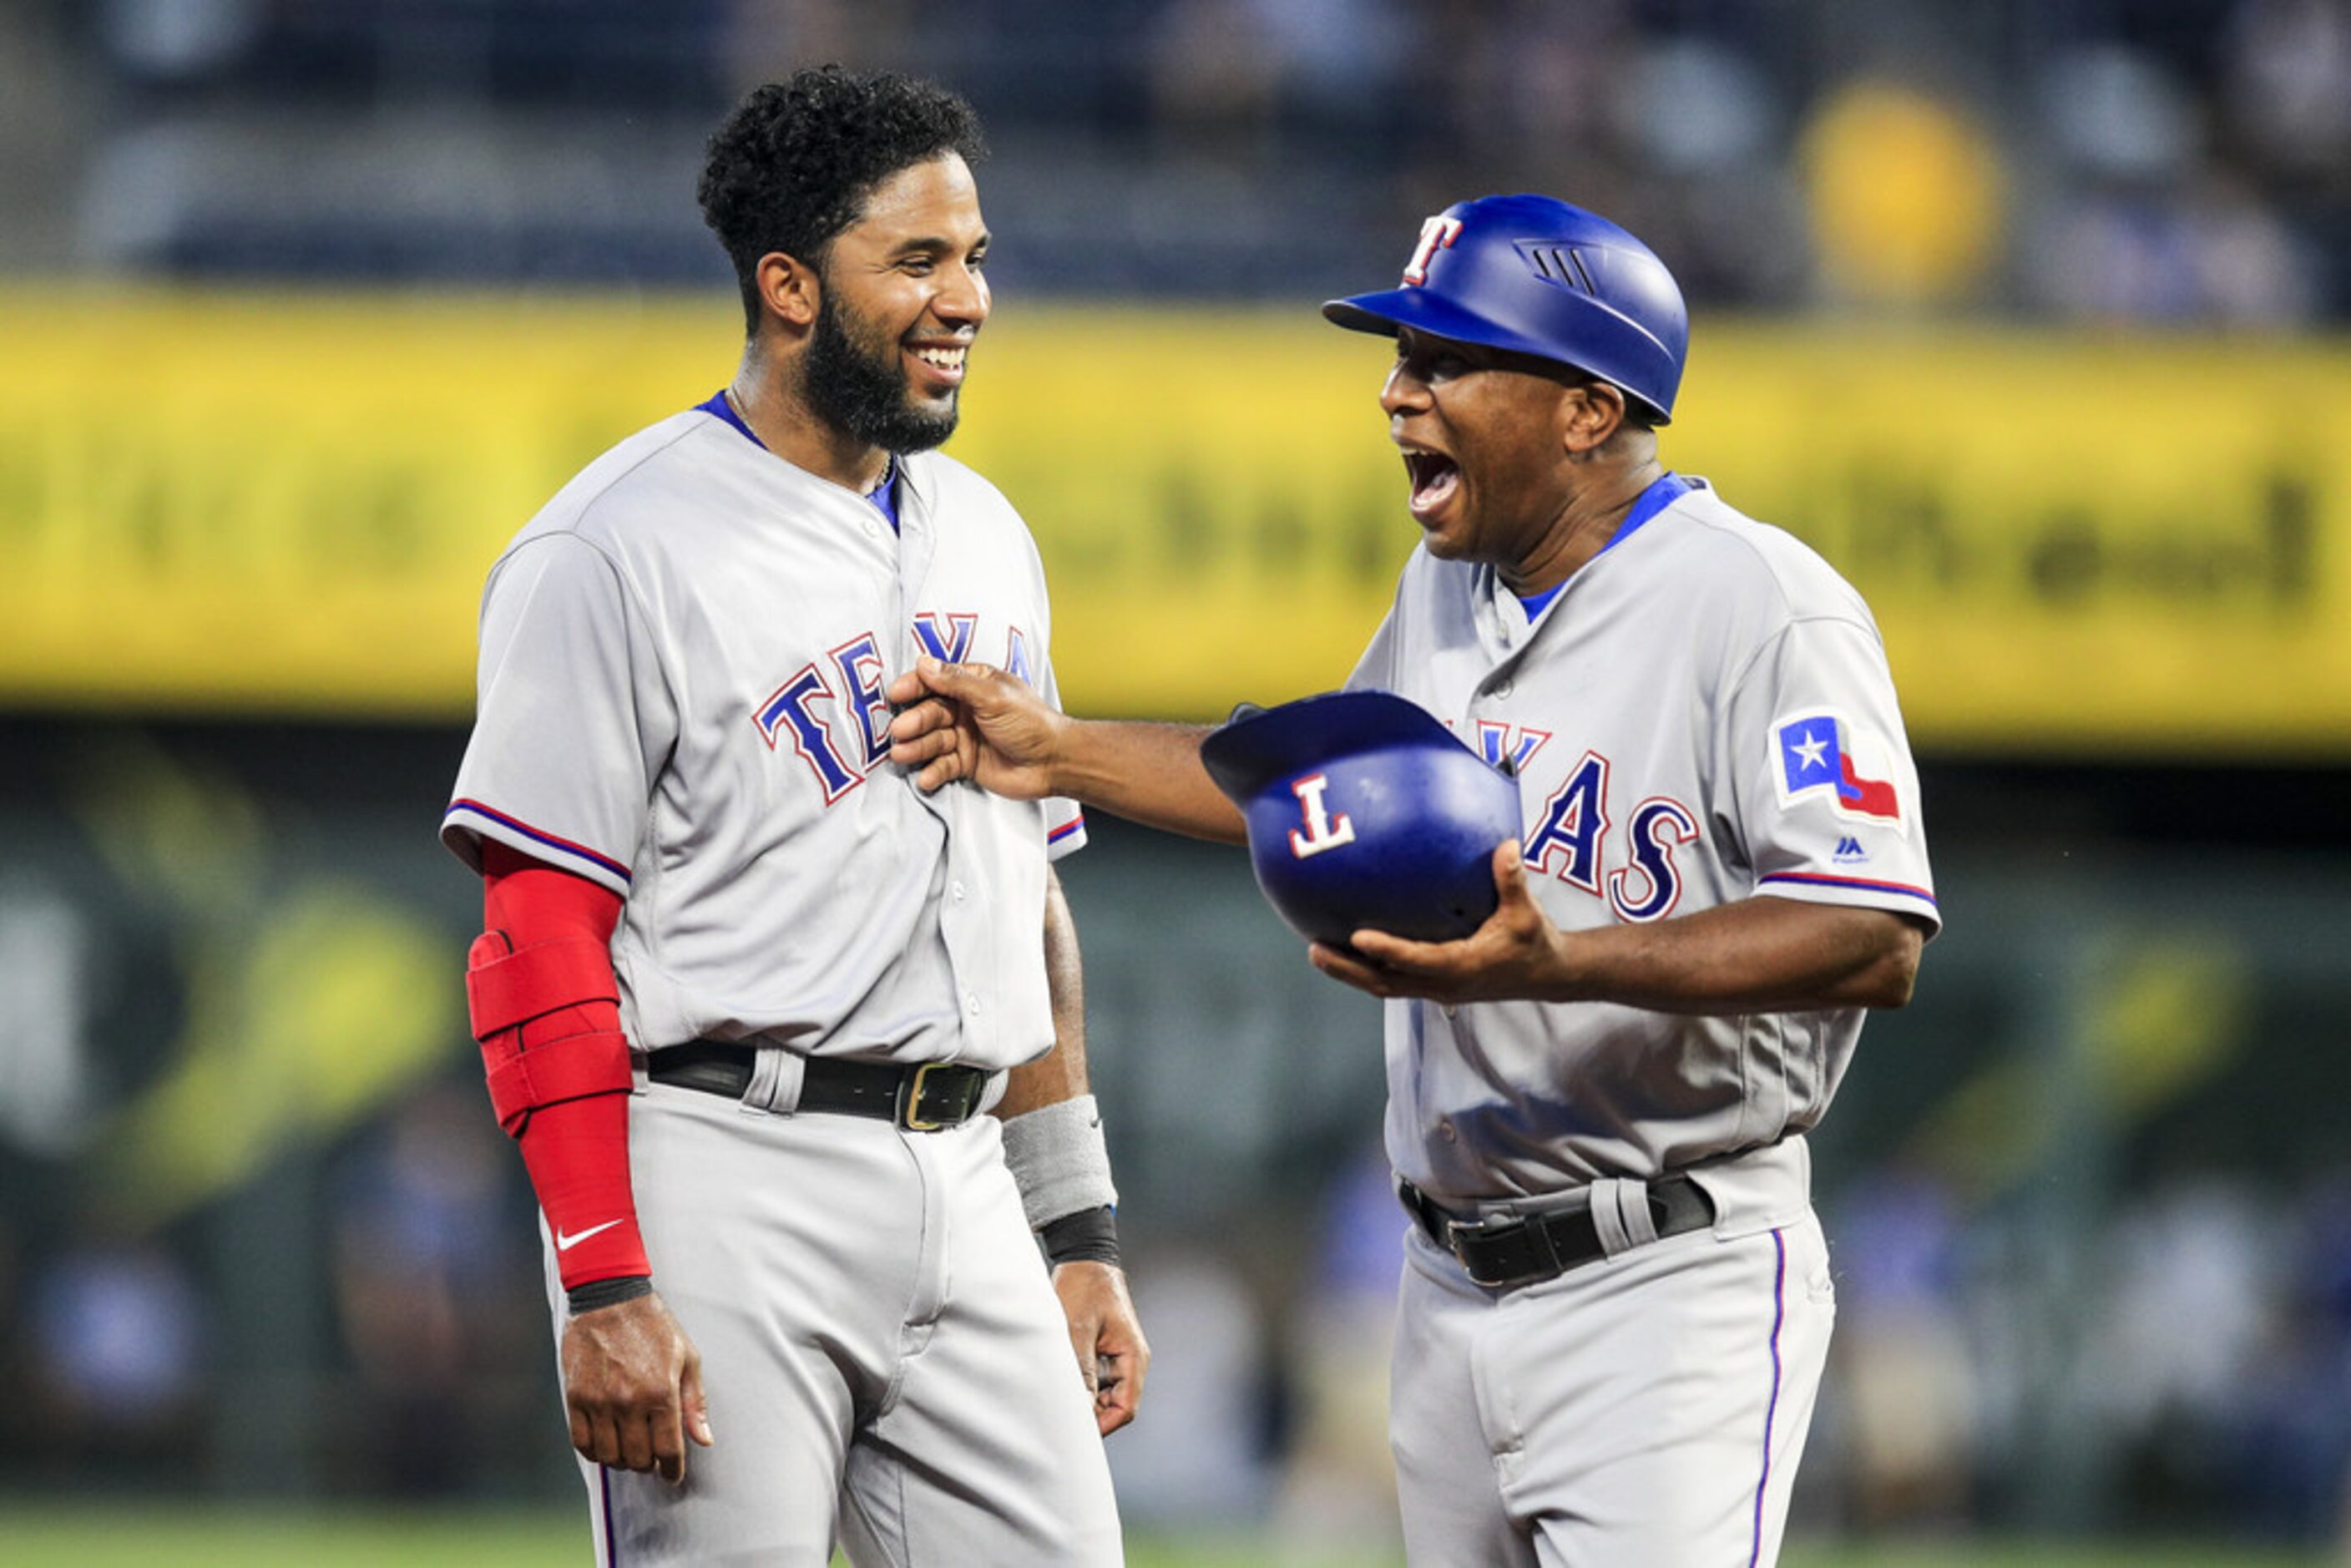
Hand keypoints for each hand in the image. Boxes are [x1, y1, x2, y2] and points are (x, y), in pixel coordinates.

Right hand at [559, 1290, 713, 1482]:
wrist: (610, 1298)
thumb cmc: (655, 1326)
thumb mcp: (687, 1357)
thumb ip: (695, 1402)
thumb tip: (704, 1439)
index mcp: (662, 1392)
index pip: (668, 1450)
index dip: (672, 1470)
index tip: (672, 1475)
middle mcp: (630, 1401)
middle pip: (638, 1458)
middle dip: (648, 1465)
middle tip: (652, 1458)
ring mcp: (600, 1401)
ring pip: (610, 1456)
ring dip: (622, 1461)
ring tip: (630, 1451)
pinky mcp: (576, 1398)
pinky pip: (582, 1443)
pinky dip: (595, 1452)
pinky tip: (605, 1445)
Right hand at [886, 655, 1066, 797]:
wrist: (1055, 762)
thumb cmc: (1033, 723)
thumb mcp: (993, 696)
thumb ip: (957, 682)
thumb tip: (925, 663)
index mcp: (974, 685)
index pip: (936, 681)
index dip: (914, 686)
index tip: (896, 693)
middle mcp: (966, 709)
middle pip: (930, 713)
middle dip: (914, 722)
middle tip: (900, 731)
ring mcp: (965, 737)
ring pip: (933, 741)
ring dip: (917, 748)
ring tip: (902, 755)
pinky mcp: (967, 763)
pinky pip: (943, 766)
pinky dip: (933, 772)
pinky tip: (926, 777)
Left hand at [1051, 1260, 1150, 1436]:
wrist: (1085, 1260)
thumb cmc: (1083, 1289)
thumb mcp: (1078, 1329)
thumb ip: (1082, 1369)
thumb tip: (1081, 1407)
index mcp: (1133, 1357)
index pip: (1126, 1408)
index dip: (1103, 1425)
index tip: (1076, 1431)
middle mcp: (1130, 1361)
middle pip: (1116, 1406)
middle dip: (1092, 1414)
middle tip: (1060, 1416)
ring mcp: (1118, 1357)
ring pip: (1105, 1395)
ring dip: (1085, 1399)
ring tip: (1058, 1396)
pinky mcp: (1105, 1352)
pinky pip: (1097, 1380)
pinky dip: (1082, 1385)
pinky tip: (1061, 1380)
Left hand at [1309, 841, 1572, 1004]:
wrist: (1548, 975)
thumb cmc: (1536, 943)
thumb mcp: (1527, 912)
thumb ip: (1512, 880)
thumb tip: (1505, 846)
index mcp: (1463, 968)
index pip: (1417, 960)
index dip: (1387, 950)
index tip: (1358, 936)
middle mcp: (1443, 984)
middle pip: (1384, 982)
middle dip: (1348, 968)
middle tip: (1314, 949)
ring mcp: (1437, 989)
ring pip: (1384, 985)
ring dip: (1349, 972)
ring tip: (1316, 951)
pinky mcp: (1435, 985)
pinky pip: (1393, 980)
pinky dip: (1367, 968)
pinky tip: (1347, 950)